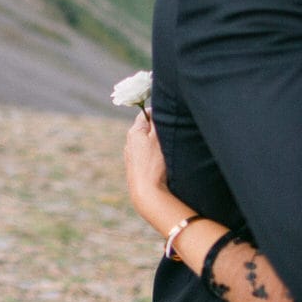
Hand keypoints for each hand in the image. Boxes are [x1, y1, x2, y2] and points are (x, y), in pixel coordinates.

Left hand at [125, 111, 181, 232]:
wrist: (147, 192)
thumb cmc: (154, 163)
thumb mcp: (159, 137)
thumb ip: (158, 121)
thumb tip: (157, 108)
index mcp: (134, 132)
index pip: (146, 113)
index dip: (159, 113)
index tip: (170, 118)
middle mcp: (129, 143)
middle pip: (146, 129)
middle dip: (159, 130)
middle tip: (172, 134)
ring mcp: (131, 157)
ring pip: (147, 144)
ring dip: (157, 144)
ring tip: (168, 151)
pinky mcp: (135, 169)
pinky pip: (147, 156)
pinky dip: (154, 156)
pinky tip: (162, 164)